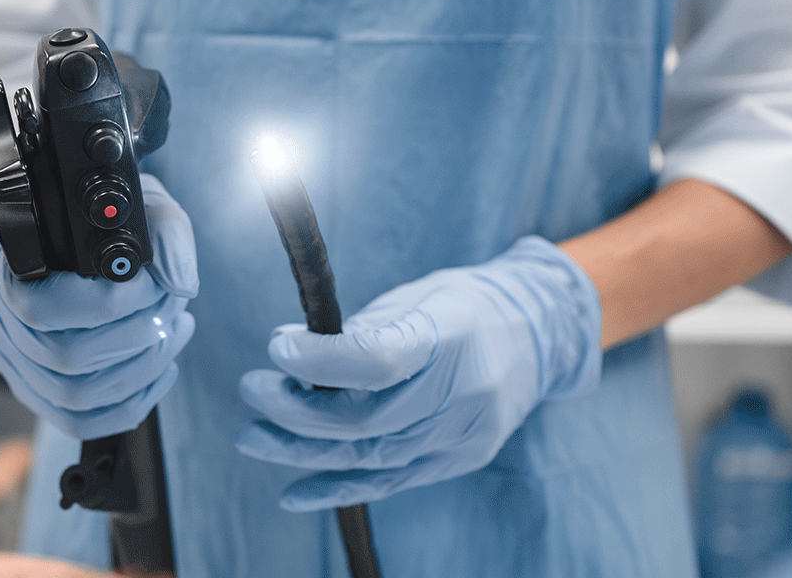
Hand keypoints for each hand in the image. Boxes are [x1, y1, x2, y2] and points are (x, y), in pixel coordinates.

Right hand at [0, 175, 197, 439]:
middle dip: (136, 338)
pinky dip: (126, 406)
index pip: (44, 308)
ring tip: (172, 333)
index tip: (154, 286)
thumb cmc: (111, 221)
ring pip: (72, 394)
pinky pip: (74, 419)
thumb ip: (166, 232)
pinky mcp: (35, 386)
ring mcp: (14, 358)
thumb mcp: (142, 204)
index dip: (111, 305)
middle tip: (171, 309)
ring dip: (139, 370)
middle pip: (64, 358)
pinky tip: (159, 372)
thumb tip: (175, 283)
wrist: (96, 237)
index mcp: (10, 268)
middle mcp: (1, 317)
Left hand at [235, 236, 601, 511]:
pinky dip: (338, 489)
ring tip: (253, 435)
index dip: (321, 359)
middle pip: (368, 419)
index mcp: (452, 333)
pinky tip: (292, 494)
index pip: (379, 359)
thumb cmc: (461, 307)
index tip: (277, 348)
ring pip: (372, 457)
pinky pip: (391, 483)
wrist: (538, 334)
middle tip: (252, 388)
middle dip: (296, 410)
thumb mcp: (414, 297)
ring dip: (303, 449)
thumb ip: (356, 330)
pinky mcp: (463, 459)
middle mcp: (465, 390)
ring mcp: (466, 433)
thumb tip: (288, 354)